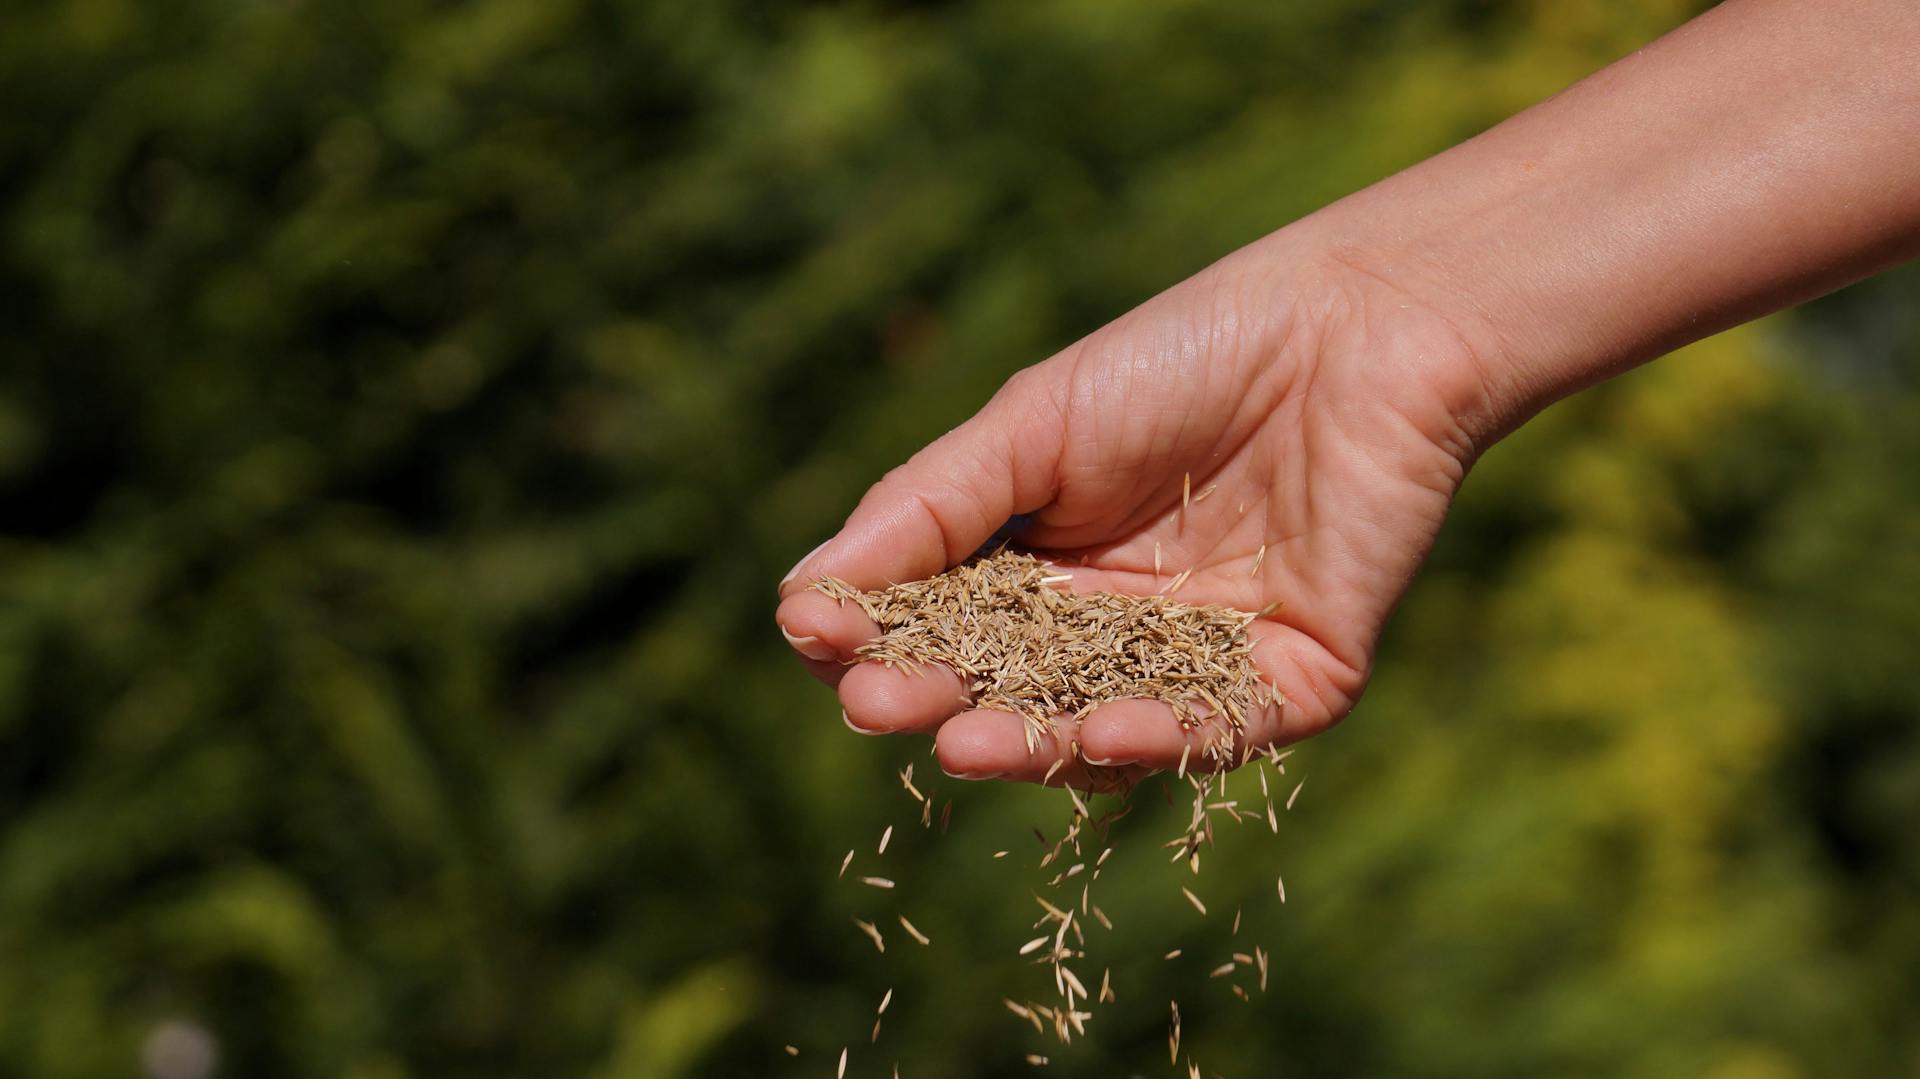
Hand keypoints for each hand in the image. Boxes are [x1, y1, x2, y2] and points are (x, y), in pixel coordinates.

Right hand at [774, 235, 1494, 784]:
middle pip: (1007, 692)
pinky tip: (1099, 734)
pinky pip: (1214, 732)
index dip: (879, 640)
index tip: (820, 636)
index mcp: (1040, 565)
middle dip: (938, 701)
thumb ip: (926, 511)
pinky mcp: (1290, 683)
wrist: (1357, 327)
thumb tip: (799, 599)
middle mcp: (1111, 627)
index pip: (938, 629)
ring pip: (1099, 735)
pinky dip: (1157, 741)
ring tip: (961, 742)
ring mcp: (1198, 661)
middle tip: (878, 704)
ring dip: (1029, 745)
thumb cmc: (1183, 357)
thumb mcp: (1031, 427)